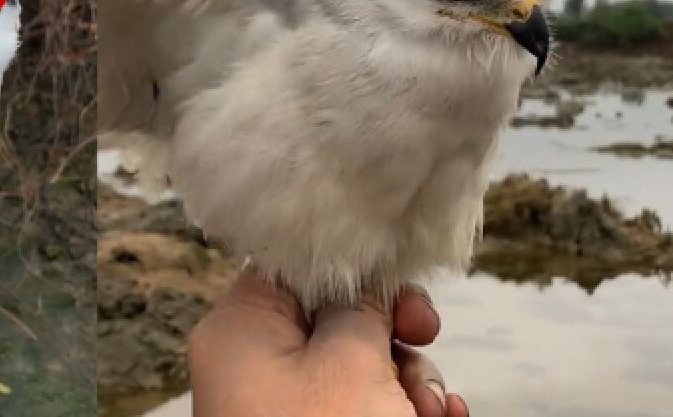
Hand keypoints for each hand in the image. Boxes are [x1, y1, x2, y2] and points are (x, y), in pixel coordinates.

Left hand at [189, 270, 468, 416]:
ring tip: (432, 409)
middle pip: (332, 320)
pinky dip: (399, 413)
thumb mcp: (351, 364)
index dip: (355, 272)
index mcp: (240, 330)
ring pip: (356, 371)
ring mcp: (280, 411)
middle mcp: (252, 367)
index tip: (402, 293)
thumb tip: (368, 289)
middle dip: (393, 337)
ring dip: (408, 383)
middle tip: (424, 341)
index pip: (294, 270)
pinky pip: (360, 412)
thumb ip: (363, 311)